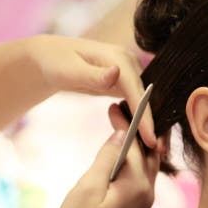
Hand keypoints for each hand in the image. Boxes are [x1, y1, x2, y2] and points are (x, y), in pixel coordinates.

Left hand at [25, 35, 155, 146]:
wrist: (49, 58)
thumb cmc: (54, 62)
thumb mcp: (69, 70)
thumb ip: (93, 75)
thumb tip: (116, 73)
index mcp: (120, 58)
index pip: (137, 90)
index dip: (145, 115)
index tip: (150, 137)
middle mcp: (129, 64)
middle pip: (147, 97)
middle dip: (153, 123)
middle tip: (158, 149)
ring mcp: (129, 73)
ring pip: (145, 102)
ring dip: (150, 123)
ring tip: (155, 147)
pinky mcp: (126, 83)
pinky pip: (137, 103)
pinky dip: (141, 119)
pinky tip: (142, 136)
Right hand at [53, 104, 164, 207]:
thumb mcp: (88, 186)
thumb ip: (108, 158)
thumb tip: (122, 133)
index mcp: (137, 185)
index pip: (136, 145)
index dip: (126, 123)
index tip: (115, 106)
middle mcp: (148, 191)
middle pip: (149, 151)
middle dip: (137, 129)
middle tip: (124, 109)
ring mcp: (146, 199)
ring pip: (150, 163)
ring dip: (140, 143)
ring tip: (128, 123)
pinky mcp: (140, 205)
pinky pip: (145, 174)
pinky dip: (139, 158)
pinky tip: (130, 150)